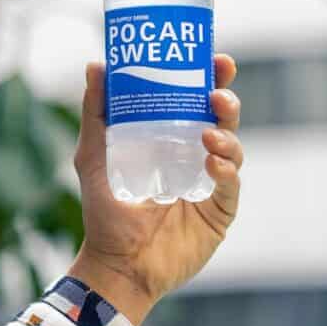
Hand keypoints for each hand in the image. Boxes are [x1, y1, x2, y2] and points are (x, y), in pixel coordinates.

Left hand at [68, 54, 242, 325]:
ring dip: (226, 135)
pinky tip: (214, 166)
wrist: (116, 265)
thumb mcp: (93, 155)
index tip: (216, 59)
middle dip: (227, 99)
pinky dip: (227, 172)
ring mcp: (210, 185)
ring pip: (233, 149)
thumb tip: (97, 64)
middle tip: (218, 90)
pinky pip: (231, 187)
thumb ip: (95, 112)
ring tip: (208, 134)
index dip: (211, 78)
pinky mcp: (218, 212)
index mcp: (171, 138)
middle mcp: (195, 156)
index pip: (198, 100)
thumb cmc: (105, 212)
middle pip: (223, 119)